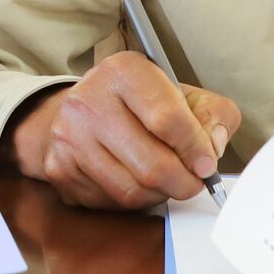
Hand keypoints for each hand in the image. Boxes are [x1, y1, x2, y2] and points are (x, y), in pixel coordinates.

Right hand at [5, 53, 241, 209]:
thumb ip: (212, 114)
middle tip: (193, 182)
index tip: (207, 164)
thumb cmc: (140, 104)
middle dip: (183, 182)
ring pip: (131, 190)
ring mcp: (69, 137)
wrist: (83, 110)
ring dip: (159, 194)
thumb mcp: (182, 94)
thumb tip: (213, 147)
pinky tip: (138, 182)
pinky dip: (133, 201)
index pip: (168, 119)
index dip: (196, 149)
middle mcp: (88, 100)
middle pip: (152, 164)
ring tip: (166, 181)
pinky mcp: (60, 168)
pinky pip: (109, 202)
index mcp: (123, 71)